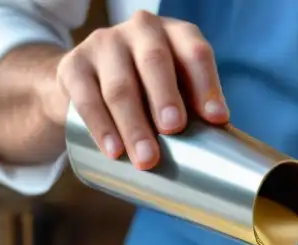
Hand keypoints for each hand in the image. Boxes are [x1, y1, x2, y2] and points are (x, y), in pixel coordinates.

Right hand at [53, 11, 227, 169]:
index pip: (195, 53)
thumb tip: (224, 160)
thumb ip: (196, 114)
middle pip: (154, 61)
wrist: (86, 85)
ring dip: (134, 125)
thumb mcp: (175, 92)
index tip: (217, 120)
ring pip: (120, 85)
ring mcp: (104, 44)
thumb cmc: (147, 94)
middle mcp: (141, 30)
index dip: (207, 85)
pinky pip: (86, 98)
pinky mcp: (73, 65)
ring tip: (147, 159)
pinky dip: (101, 127)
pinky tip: (113, 151)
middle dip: (166, 97)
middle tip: (174, 130)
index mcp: (175, 35)